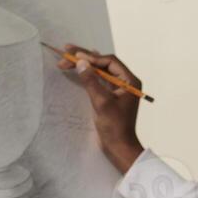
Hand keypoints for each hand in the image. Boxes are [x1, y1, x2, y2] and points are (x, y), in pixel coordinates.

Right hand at [62, 45, 145, 173]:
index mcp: (130, 81)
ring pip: (100, 71)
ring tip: (69, 57)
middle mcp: (125, 82)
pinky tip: (81, 67)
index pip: (110, 62)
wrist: (119, 147)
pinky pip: (99, 80)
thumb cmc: (114, 126)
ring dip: (85, 65)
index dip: (91, 57)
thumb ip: (91, 81)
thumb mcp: (102, 102)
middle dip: (85, 58)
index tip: (75, 57)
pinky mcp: (111, 97)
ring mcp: (118, 89)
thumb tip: (81, 63)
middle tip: (67, 49)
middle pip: (104, 64)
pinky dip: (88, 74)